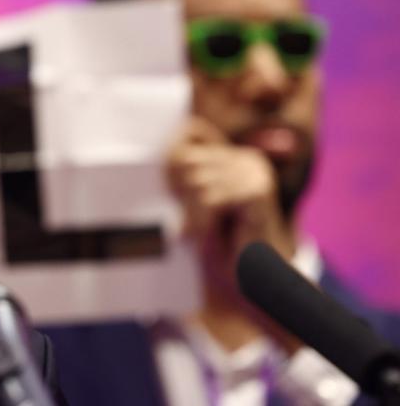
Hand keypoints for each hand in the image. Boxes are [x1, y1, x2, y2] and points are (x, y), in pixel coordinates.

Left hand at [168, 116, 294, 292]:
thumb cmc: (219, 243)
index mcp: (232, 155)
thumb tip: (152, 159)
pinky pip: (209, 199)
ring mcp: (254, 173)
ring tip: (188, 231)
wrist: (253, 278)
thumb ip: (181, 180)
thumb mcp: (194, 205)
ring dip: (186, 211)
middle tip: (177, 217)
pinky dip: (196, 220)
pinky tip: (194, 235)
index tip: (163, 186)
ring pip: (195, 180)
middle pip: (188, 158)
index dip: (170, 154)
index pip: (192, 130)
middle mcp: (246, 158)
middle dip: (176, 190)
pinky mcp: (256, 192)